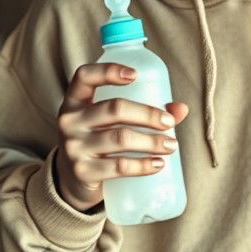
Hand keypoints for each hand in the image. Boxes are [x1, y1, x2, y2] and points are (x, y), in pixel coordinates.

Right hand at [55, 63, 188, 211]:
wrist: (75, 181)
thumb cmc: (100, 141)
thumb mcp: (111, 122)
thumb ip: (144, 111)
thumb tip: (181, 109)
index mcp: (75, 101)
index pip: (85, 76)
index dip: (109, 71)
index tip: (136, 74)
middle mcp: (69, 121)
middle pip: (114, 108)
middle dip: (148, 114)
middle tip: (170, 122)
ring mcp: (73, 147)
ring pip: (120, 138)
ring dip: (152, 141)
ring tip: (172, 145)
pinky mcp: (82, 172)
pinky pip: (119, 166)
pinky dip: (143, 165)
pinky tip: (159, 164)